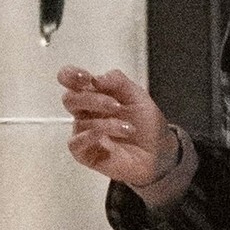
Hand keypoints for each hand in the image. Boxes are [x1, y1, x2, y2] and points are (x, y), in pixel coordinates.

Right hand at [57, 64, 185, 190]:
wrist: (158, 153)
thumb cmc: (146, 126)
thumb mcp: (137, 95)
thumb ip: (118, 81)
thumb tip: (97, 79)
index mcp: (95, 94)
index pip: (70, 80)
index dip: (70, 75)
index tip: (86, 78)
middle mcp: (86, 113)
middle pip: (70, 99)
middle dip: (93, 100)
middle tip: (116, 106)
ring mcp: (84, 133)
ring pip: (80, 122)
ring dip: (107, 123)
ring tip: (128, 128)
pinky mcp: (85, 154)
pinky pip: (75, 144)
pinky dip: (89, 137)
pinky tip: (104, 137)